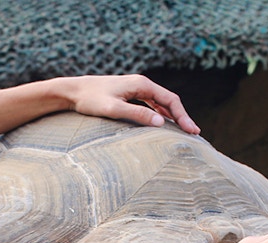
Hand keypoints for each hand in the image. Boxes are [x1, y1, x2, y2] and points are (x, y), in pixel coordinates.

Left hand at [55, 74, 200, 133]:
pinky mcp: (130, 94)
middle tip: (194, 133)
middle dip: (183, 117)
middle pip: (169, 100)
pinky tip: (165, 125)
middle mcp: (141, 84)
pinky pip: (152, 104)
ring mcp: (136, 88)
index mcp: (142, 84)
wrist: (73, 91)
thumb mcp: (114, 109)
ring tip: (184, 130)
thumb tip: (161, 123)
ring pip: (161, 102)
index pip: (170, 100)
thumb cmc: (90, 100)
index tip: (192, 131)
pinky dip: (162, 114)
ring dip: (174, 116)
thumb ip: (137, 114)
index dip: (183, 116)